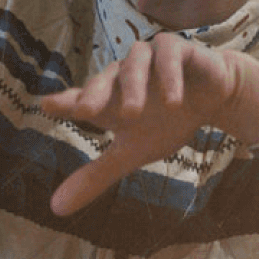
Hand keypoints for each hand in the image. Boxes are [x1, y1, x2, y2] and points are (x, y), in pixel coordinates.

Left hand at [38, 36, 258, 216]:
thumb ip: (96, 175)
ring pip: (134, 64)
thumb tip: (55, 209)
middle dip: (94, 94)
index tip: (45, 105)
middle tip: (84, 112)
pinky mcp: (176, 48)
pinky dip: (170, 77)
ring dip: (132, 87)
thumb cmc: (165, 120)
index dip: (64, 101)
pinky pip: (169, 55)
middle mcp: (124, 74)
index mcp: (109, 97)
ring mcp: (149, 57)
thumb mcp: (131, 152)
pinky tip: (173, 101)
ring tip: (132, 114)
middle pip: (104, 79)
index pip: (81, 98)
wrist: (213, 97)